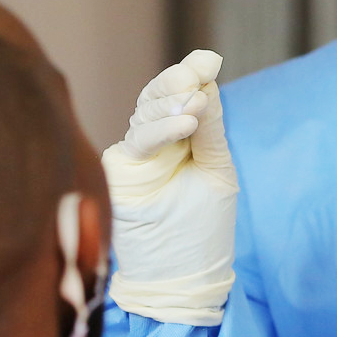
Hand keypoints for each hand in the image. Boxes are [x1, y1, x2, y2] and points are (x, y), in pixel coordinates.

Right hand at [104, 50, 238, 325]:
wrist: (182, 278)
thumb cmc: (202, 230)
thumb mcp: (216, 171)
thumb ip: (210, 130)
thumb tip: (207, 83)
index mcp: (176, 140)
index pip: (176, 96)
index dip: (189, 73)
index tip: (209, 58)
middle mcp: (151, 144)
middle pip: (155, 97)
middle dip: (177, 81)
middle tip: (200, 72)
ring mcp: (133, 158)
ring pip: (145, 114)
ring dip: (172, 103)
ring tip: (199, 102)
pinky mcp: (120, 174)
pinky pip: (138, 141)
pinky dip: (162, 129)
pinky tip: (187, 121)